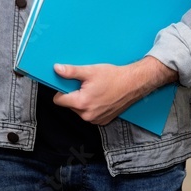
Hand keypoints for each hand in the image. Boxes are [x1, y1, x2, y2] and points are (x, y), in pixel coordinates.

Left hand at [51, 57, 176, 125]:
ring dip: (83, 101)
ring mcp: (95, 119)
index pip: (58, 100)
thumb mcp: (90, 71)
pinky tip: (100, 97)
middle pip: (69, 105)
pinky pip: (89, 114)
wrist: (133, 84)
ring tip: (94, 90)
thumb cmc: (114, 77)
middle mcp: (87, 115)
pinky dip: (92, 106)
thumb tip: (57, 69)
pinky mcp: (103, 121)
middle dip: (74, 95)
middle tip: (85, 85)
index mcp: (81, 103)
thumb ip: (71, 71)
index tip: (66, 84)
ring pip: (79, 110)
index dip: (60, 90)